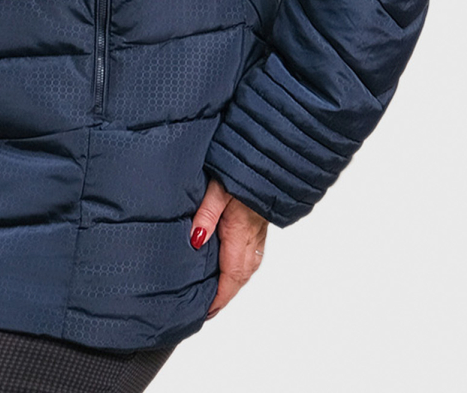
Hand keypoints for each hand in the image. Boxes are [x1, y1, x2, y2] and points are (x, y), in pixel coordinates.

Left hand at [190, 176, 267, 317]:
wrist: (270, 155)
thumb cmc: (243, 166)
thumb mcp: (218, 186)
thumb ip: (206, 212)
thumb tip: (195, 240)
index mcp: (241, 231)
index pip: (231, 275)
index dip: (220, 297)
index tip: (207, 311)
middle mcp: (253, 237)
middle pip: (240, 276)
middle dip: (225, 294)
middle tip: (207, 308)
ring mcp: (259, 231)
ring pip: (248, 266)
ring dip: (233, 281)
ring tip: (216, 293)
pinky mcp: (261, 223)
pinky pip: (253, 254)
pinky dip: (241, 266)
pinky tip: (231, 265)